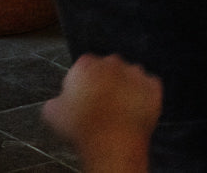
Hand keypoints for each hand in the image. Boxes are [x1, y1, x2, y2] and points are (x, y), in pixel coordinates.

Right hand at [44, 54, 162, 172]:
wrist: (113, 144)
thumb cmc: (83, 128)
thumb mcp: (53, 115)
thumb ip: (55, 101)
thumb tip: (57, 101)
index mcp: (86, 64)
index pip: (84, 66)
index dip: (83, 83)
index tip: (83, 97)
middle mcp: (112, 62)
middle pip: (108, 68)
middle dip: (106, 82)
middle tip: (102, 104)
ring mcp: (135, 72)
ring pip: (130, 75)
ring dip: (126, 87)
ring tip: (120, 110)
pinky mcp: (153, 86)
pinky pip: (149, 87)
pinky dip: (144, 96)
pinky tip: (135, 111)